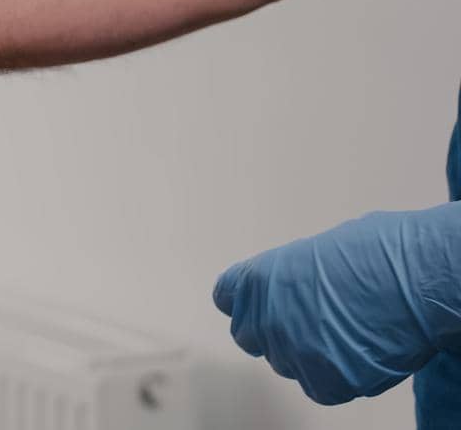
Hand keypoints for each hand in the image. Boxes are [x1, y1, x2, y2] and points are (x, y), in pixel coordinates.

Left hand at [213, 203, 460, 404]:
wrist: (413, 280)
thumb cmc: (378, 252)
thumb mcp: (317, 251)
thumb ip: (290, 277)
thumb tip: (297, 289)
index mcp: (256, 280)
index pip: (227, 298)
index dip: (247, 303)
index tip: (262, 304)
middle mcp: (263, 319)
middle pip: (252, 337)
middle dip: (276, 332)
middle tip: (312, 323)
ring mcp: (290, 354)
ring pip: (289, 364)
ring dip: (310, 355)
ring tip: (349, 332)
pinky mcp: (321, 383)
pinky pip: (322, 387)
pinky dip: (341, 376)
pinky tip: (363, 352)